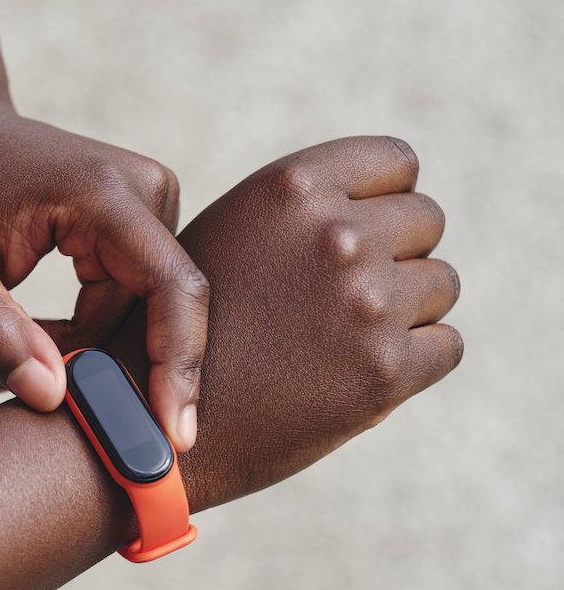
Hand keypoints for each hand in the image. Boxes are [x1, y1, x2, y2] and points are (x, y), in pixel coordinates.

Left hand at [0, 108, 208, 451]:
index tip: (172, 439)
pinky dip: (71, 337)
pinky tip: (11, 345)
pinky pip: (121, 305)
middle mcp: (145, 193)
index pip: (170, 290)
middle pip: (146, 316)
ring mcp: (147, 208)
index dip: (176, 367)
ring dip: (66, 355)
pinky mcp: (136, 229)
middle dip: (84, 371)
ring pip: (131, 318)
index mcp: (105, 193)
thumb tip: (52, 399)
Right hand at [106, 136, 462, 510]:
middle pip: (427, 219)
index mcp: (290, 188)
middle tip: (345, 299)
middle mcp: (334, 234)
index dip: (382, 200)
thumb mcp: (224, 240)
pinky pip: (444, 347)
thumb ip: (295, 220)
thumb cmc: (174, 336)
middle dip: (396, 254)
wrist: (143, 428)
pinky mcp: (383, 370)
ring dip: (405, 311)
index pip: (397, 161)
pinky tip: (354, 377)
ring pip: (440, 284)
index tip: (360, 235)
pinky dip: (412, 364)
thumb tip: (374, 212)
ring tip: (341, 341)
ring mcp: (363, 302)